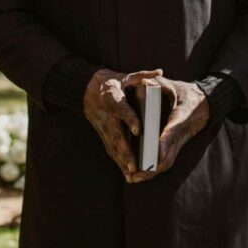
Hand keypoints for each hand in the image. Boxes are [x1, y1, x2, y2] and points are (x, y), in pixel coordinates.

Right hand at [83, 68, 162, 182]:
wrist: (87, 89)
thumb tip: (160, 72)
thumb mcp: (126, 75)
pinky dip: (119, 163)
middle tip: (136, 165)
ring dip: (122, 161)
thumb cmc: (111, 82)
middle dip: (126, 151)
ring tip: (133, 175)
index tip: (139, 129)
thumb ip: (142, 75)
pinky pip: (111, 150)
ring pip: (113, 146)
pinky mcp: (103, 134)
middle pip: (116, 135)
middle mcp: (106, 115)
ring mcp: (103, 127)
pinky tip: (128, 175)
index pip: (121, 109)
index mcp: (111, 97)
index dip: (130, 119)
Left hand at [143, 78, 208, 178]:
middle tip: (137, 173)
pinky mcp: (176, 145)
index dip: (165, 142)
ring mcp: (179, 141)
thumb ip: (160, 83)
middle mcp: (181, 132)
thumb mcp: (174, 85)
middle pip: (169, 153)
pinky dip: (154, 168)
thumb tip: (145, 81)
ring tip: (134, 178)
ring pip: (167, 160)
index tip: (156, 152)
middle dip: (153, 165)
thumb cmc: (187, 93)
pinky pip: (166, 160)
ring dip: (152, 171)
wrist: (206, 104)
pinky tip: (140, 174)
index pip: (173, 130)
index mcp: (182, 115)